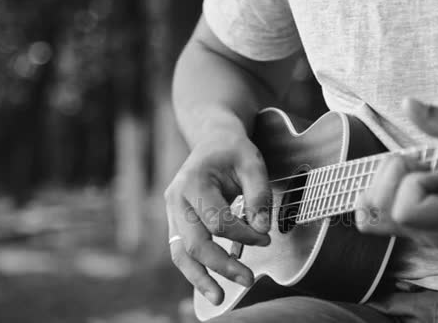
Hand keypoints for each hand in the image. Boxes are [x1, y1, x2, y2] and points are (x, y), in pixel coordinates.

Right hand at [164, 128, 270, 304]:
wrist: (212, 139)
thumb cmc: (234, 150)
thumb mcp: (253, 162)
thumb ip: (258, 195)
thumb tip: (260, 230)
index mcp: (193, 182)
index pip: (217, 222)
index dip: (244, 235)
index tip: (266, 238)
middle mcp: (176, 198)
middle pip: (194, 243)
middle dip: (221, 266)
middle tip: (248, 280)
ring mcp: (172, 211)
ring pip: (180, 253)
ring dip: (200, 278)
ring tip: (219, 298)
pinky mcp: (176, 221)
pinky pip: (181, 250)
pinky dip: (195, 269)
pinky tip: (210, 283)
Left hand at [355, 99, 437, 249]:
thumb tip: (408, 103)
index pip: (405, 211)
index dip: (412, 183)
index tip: (436, 171)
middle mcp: (431, 235)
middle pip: (377, 210)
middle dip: (389, 178)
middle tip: (418, 166)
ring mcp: (418, 237)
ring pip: (367, 214)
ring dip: (382, 183)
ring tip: (412, 173)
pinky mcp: (410, 231)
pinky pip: (374, 215)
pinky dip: (381, 192)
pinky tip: (404, 182)